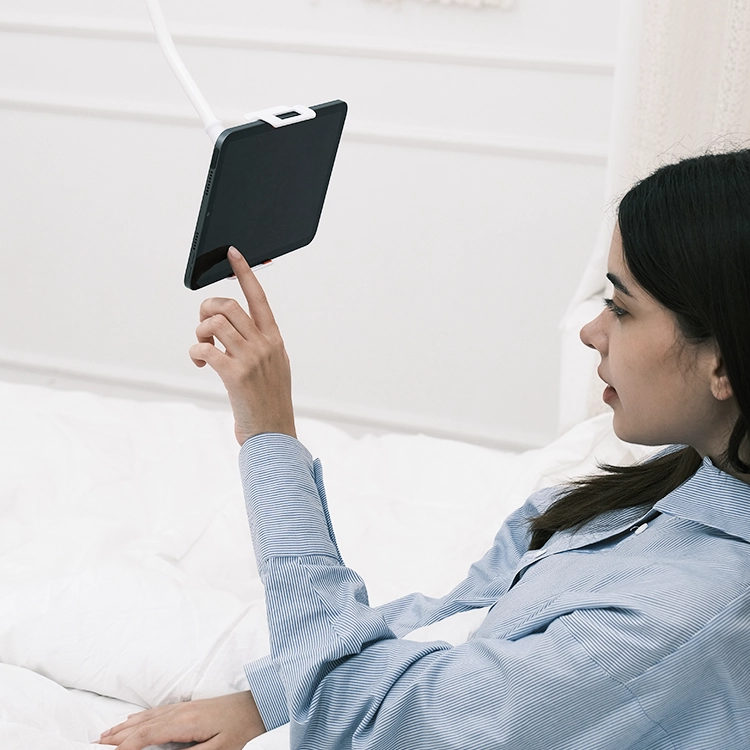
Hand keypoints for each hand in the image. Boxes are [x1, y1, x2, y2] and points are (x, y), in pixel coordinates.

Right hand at [98, 691, 265, 748]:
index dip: (124, 747)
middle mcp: (180, 711)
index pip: (146, 736)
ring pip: (146, 717)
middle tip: (95, 744)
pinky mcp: (189, 707)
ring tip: (105, 735)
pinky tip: (133, 720)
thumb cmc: (242, 728)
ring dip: (124, 727)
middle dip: (117, 736)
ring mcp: (183, 707)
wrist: (259, 703)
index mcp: (184, 722)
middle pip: (141, 725)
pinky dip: (139, 718)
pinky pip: (157, 712)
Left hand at [189, 247, 295, 444]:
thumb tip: (229, 328)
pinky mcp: (235, 374)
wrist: (273, 432)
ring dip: (199, 332)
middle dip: (206, 308)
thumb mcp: (274, 366)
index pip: (258, 296)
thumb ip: (258, 344)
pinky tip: (199, 363)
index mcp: (274, 338)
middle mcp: (265, 344)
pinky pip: (205, 349)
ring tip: (202, 347)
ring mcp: (251, 358)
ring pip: (214, 323)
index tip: (232, 253)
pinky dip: (195, 352)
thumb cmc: (269, 401)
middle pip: (228, 305)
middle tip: (203, 327)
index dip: (244, 272)